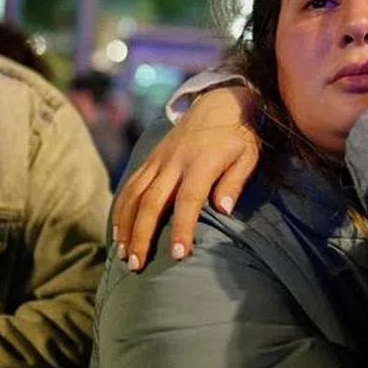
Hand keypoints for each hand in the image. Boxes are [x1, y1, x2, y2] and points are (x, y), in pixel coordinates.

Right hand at [113, 86, 260, 270]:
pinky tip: (119, 232)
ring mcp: (159, 159)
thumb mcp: (248, 155)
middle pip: (151, 202)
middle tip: (137, 265)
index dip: (182, 228)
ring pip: (134, 195)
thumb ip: (235, 181)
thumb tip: (225, 210)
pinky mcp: (151, 158)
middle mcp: (174, 161)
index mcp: (201, 162)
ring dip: (126, 226)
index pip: (188, 200)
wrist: (219, 103)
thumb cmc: (239, 135)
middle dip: (142, 235)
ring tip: (124, 255)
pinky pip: (130, 185)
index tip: (178, 255)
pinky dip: (121, 209)